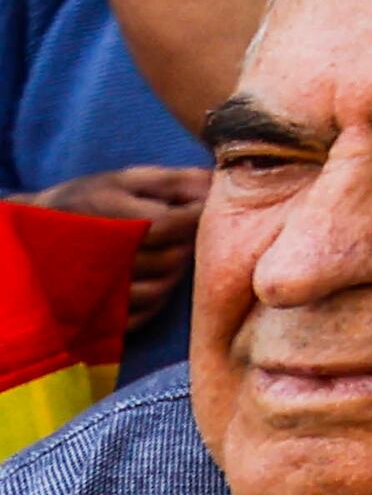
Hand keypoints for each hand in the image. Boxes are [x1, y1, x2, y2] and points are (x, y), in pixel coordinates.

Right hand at [21, 164, 204, 328]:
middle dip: (186, 245)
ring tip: (166, 256)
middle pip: (173, 259)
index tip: (198, 210)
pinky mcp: (97, 314)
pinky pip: (142, 315)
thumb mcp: (125, 179)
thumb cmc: (86, 200)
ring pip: (162, 289)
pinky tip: (150, 281)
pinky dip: (154, 300)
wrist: (31, 237)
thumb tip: (217, 181)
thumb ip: (173, 180)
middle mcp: (109, 259)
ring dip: (173, 273)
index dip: (197, 216)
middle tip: (182, 235)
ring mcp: (102, 291)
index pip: (177, 224)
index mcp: (117, 220)